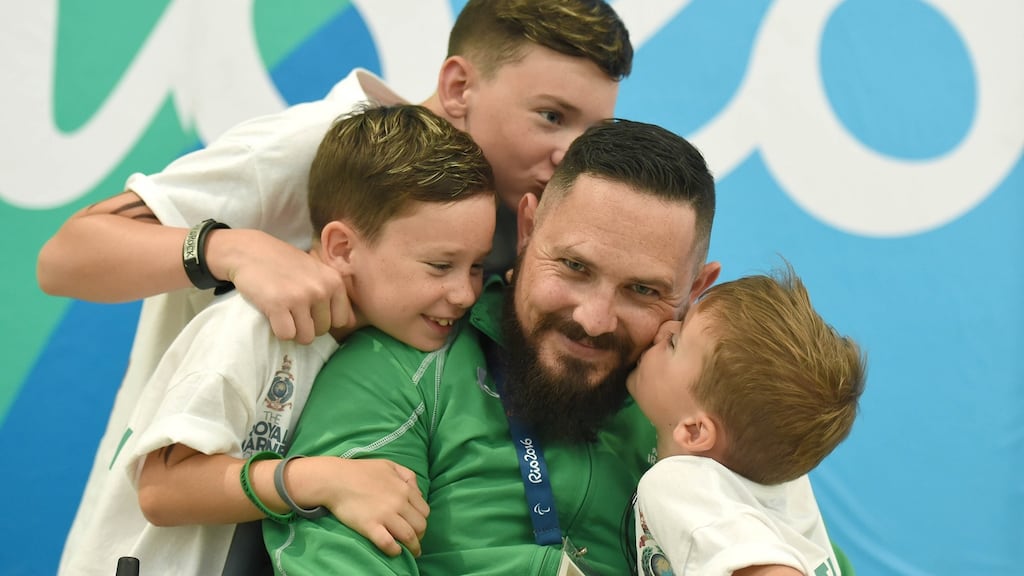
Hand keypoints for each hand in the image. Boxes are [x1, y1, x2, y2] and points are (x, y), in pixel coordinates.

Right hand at [207, 228, 352, 342]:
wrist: (250, 251)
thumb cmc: (286, 264)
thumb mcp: (317, 272)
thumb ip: (335, 295)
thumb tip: (351, 324)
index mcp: (334, 281)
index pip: (342, 320)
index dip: (325, 319)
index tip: (310, 309)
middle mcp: (321, 289)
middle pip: (322, 330)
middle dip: (307, 325)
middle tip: (292, 309)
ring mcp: (300, 297)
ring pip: (305, 337)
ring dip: (293, 331)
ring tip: (284, 313)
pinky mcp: (278, 304)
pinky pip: (286, 335)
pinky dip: (278, 331)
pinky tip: (274, 315)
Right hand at [293, 458, 429, 556]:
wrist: (335, 479)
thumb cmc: (360, 471)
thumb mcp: (389, 465)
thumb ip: (407, 476)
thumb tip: (419, 493)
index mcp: (404, 489)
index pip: (424, 511)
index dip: (422, 521)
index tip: (417, 526)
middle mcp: (398, 502)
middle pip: (420, 525)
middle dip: (420, 535)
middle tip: (414, 540)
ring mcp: (385, 515)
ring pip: (408, 536)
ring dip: (412, 547)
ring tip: (410, 552)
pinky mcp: (370, 526)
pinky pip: (388, 543)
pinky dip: (394, 550)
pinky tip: (394, 551)